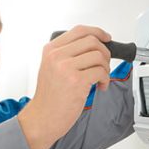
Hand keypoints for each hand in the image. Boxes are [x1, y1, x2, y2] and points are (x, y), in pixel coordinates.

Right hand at [17, 25, 111, 148]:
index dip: (97, 32)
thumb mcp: (51, 68)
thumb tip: (93, 46)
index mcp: (51, 50)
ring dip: (106, 68)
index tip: (106, 38)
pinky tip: (100, 86)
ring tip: (100, 78)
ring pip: (99, 56)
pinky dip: (105, 79)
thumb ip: (67, 54)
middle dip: (105, 52)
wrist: (42, 118)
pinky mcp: (77, 81)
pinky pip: (101, 72)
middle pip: (92, 41)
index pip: (79, 30)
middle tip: (105, 64)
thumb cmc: (49, 97)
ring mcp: (66, 68)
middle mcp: (57, 56)